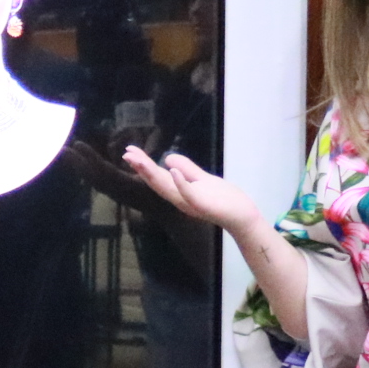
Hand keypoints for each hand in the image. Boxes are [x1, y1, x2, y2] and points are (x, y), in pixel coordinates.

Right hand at [119, 147, 262, 233]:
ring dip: (152, 174)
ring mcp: (191, 203)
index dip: (143, 165)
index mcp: (179, 192)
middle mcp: (180, 198)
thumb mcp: (202, 179)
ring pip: (167, 188)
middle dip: (141, 168)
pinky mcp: (203, 205)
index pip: (157, 176)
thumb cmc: (223, 199)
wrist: (242, 216)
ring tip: (139, 161)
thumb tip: (166, 158)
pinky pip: (189, 194)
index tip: (129, 152)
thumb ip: (186, 169)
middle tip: (126, 155)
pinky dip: (179, 183)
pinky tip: (172, 170)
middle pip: (157, 182)